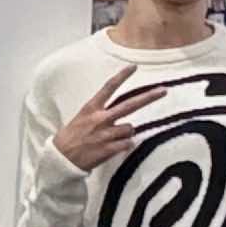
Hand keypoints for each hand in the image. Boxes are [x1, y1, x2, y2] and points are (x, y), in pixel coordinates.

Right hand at [50, 72, 167, 173]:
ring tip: (110, 139)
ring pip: (130, 129)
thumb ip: (102, 114)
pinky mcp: (108, 149)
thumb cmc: (72, 137)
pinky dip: (123, 146)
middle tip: (163, 90)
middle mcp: (100, 118)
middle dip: (149, 97)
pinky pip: (127, 144)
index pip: (109, 88)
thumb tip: (124, 118)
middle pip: (130, 105)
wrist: (61, 159)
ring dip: (124, 134)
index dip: (122, 76)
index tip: (133, 67)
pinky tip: (111, 148)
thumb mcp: (82, 118)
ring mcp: (105, 134)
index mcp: (91, 108)